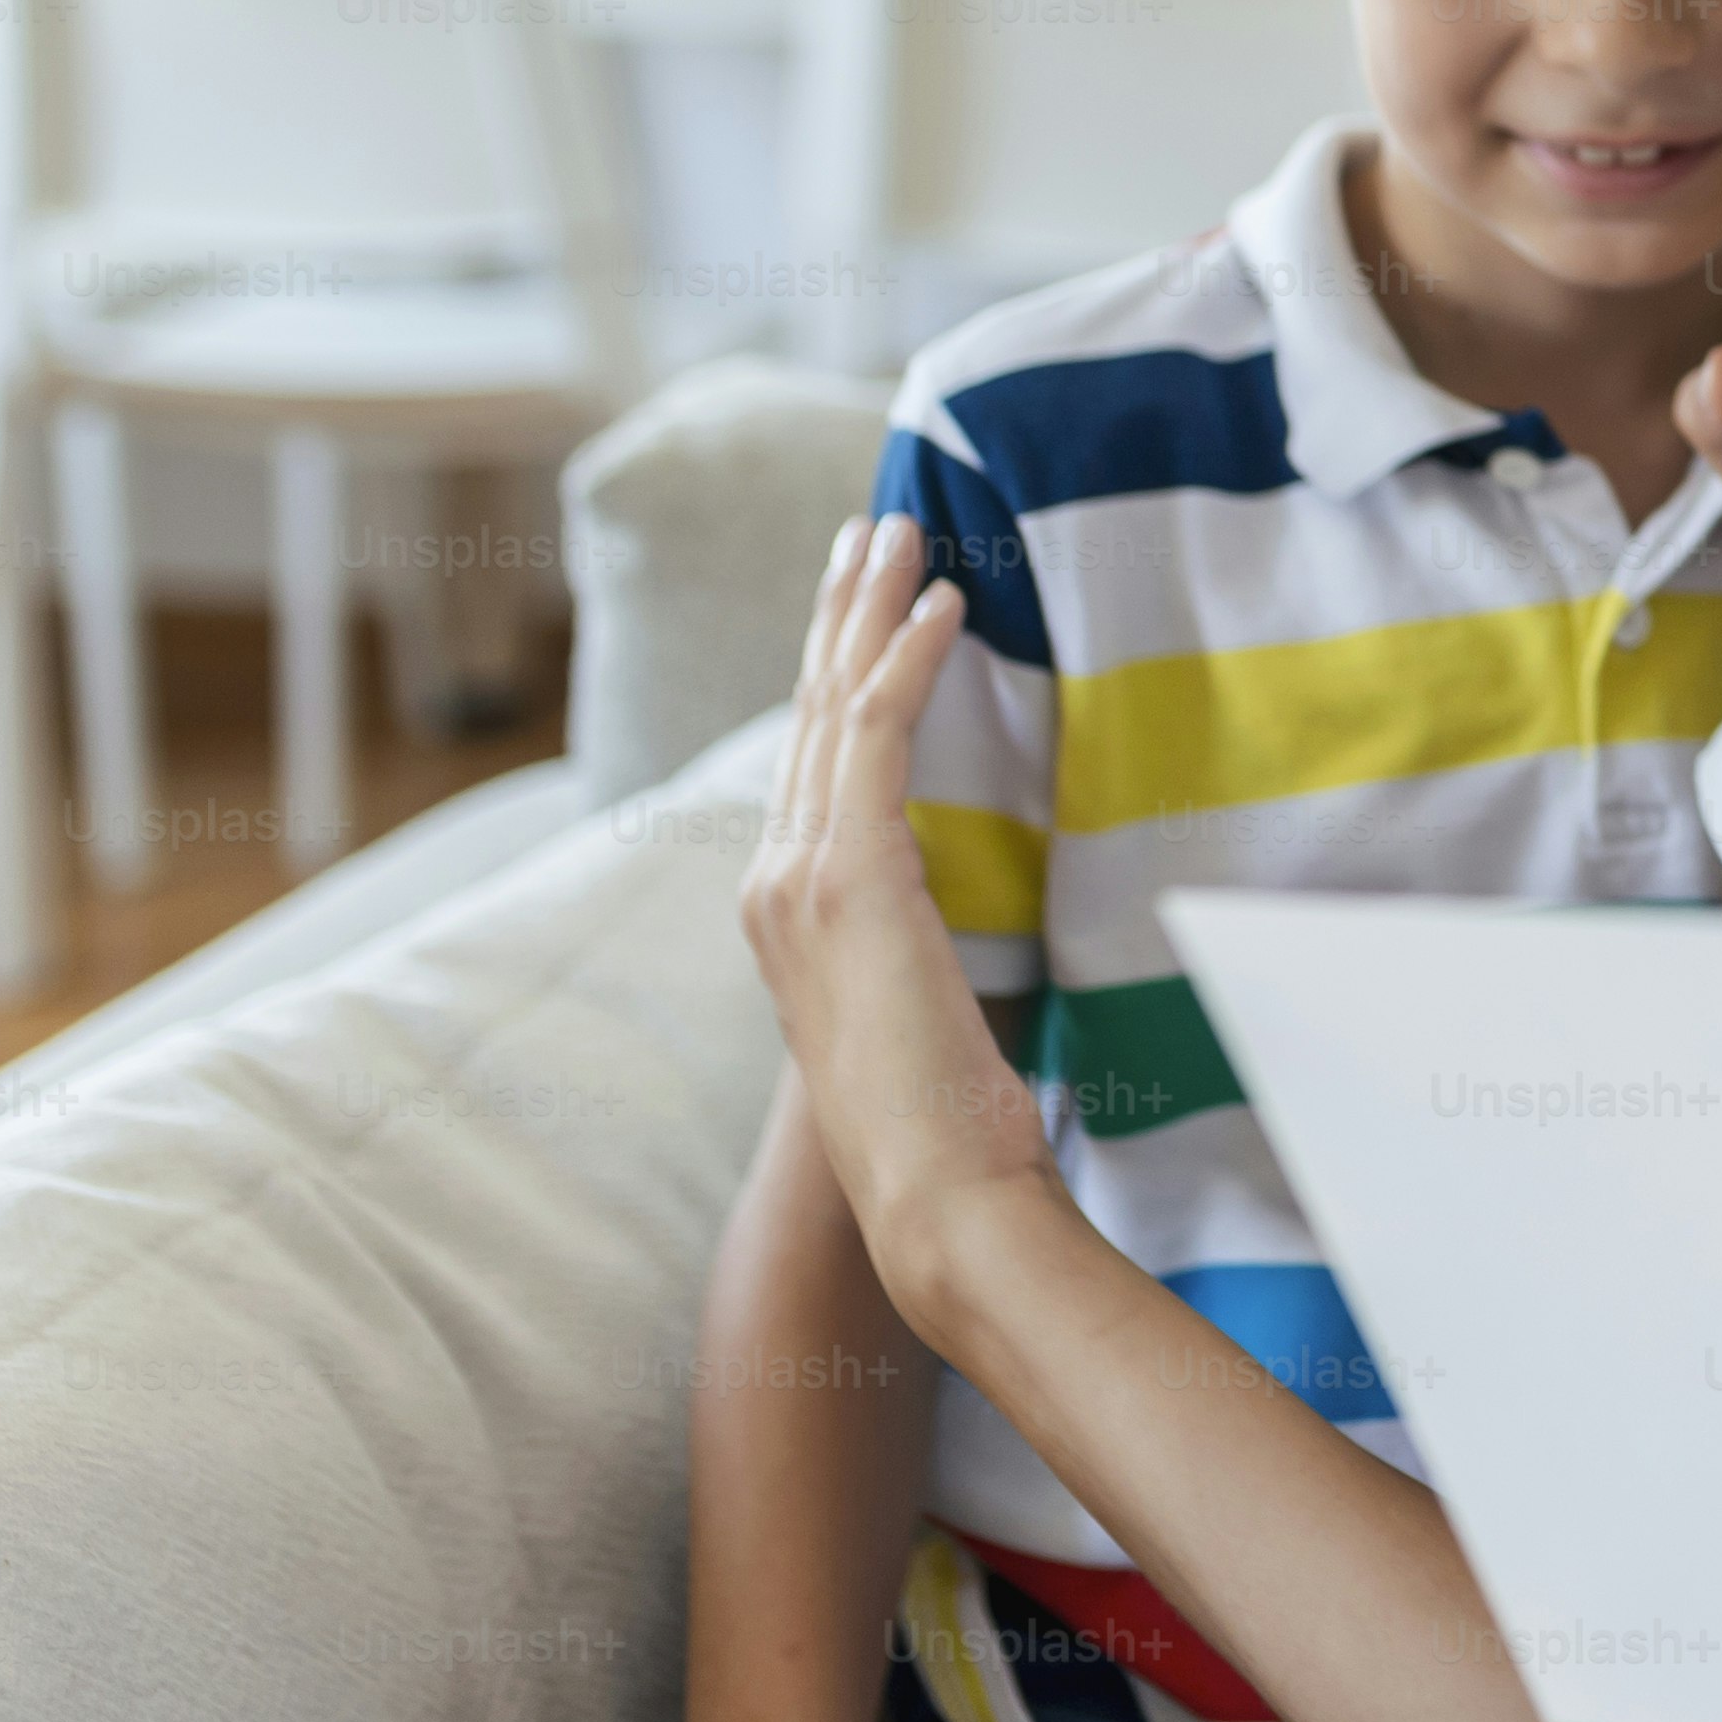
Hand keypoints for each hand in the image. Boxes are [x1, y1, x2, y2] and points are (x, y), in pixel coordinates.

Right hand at [736, 515, 1063, 1304]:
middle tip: (872, 528)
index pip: (809, 760)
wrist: (930, 1194)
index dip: (835, 669)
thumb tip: (947, 901)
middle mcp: (773, 883)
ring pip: (834, 704)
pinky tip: (944, 604)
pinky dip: (911, 659)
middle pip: (806, 713)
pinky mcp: (855, 876)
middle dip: (839, 611)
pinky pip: (878, 734)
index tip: (869, 598)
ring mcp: (801, 878)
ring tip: (906, 532)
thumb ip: (911, 937)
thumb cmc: (942, 1123)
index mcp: (786, 909)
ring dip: (873, 608)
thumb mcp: (916, 1003)